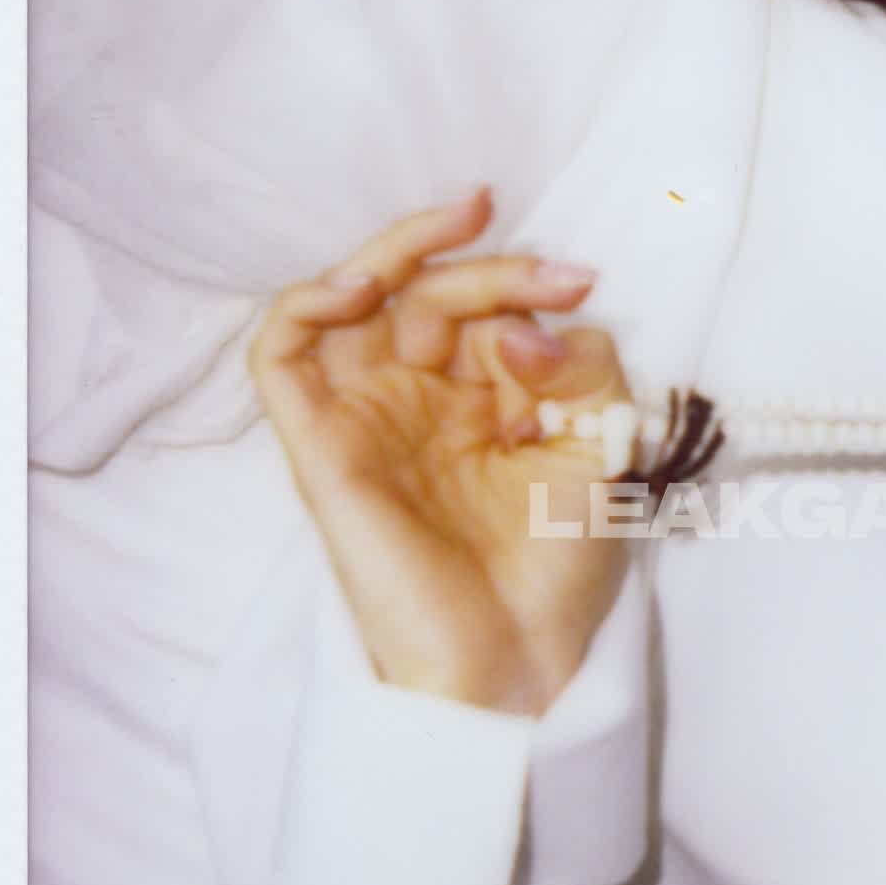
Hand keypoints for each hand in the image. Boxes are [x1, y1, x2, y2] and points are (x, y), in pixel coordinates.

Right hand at [247, 188, 634, 714]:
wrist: (521, 657)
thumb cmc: (559, 565)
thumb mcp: (604, 444)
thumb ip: (582, 368)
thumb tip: (515, 328)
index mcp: (480, 397)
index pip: (484, 307)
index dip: (529, 283)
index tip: (580, 285)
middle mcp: (416, 398)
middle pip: (426, 294)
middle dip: (490, 268)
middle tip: (553, 277)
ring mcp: (365, 416)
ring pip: (353, 300)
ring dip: (400, 252)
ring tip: (463, 228)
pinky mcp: (319, 445)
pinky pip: (281, 355)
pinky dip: (307, 303)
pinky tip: (360, 287)